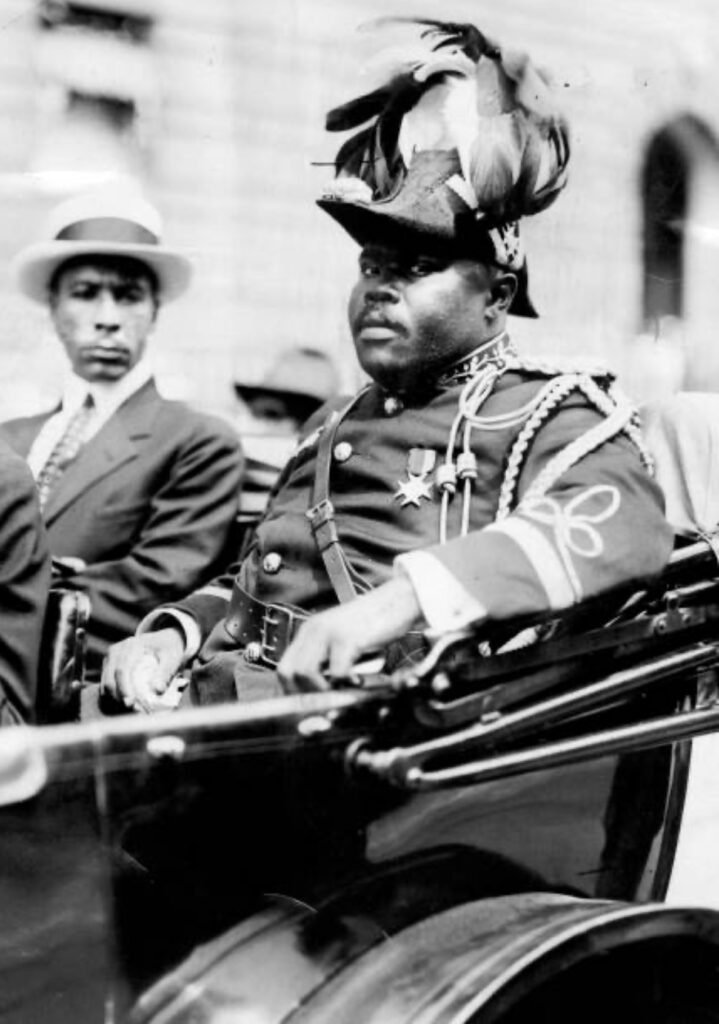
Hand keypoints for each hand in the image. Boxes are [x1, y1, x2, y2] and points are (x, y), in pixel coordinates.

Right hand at [101, 628, 185, 712]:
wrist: (165, 640)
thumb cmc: (169, 648)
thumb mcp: (173, 657)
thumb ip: (166, 673)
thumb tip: (157, 691)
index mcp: (132, 645)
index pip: (122, 669)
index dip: (124, 688)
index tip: (131, 703)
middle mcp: (118, 650)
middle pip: (110, 678)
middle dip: (119, 696)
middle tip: (133, 709)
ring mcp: (111, 658)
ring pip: (106, 683)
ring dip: (117, 698)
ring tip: (134, 708)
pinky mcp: (110, 666)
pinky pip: (107, 684)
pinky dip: (116, 695)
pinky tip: (129, 702)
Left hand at [277, 576, 421, 692]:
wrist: (399, 600)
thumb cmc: (376, 624)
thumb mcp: (345, 642)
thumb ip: (330, 662)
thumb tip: (323, 695)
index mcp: (309, 632)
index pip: (284, 669)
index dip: (292, 692)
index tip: (309, 707)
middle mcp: (313, 630)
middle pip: (287, 672)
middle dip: (303, 695)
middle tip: (326, 704)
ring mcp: (328, 633)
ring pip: (305, 673)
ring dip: (323, 691)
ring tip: (342, 692)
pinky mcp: (347, 638)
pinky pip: (336, 673)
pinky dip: (346, 684)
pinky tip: (359, 681)